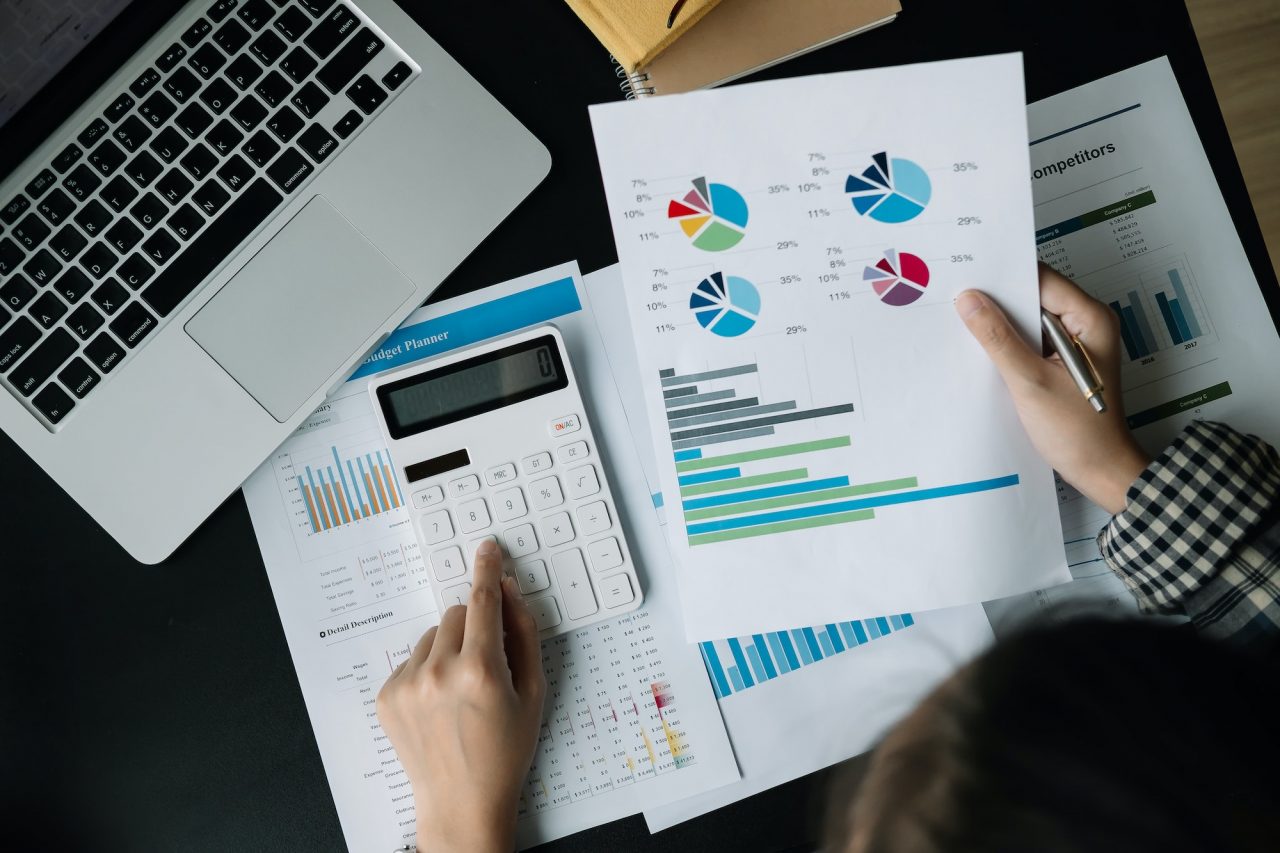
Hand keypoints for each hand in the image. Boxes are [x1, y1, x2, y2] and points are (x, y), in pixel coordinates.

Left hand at [376, 540, 545, 852]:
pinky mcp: (387, 696)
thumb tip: (509, 591)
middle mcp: (439, 673)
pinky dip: (428, 670)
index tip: (487, 549)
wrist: (462, 802)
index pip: (482, 602)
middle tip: (485, 664)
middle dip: (474, 627)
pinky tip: (440, 704)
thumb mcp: (533, 692)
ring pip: (432, 636)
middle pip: (456, 615)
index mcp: (481, 672)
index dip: (487, 571)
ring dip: (449, 649)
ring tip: (461, 692)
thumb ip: (523, 635)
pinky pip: (412, 660)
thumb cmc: (505, 751)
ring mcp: (408, 685)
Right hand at [955, 264, 1149, 513]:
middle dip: (998, 300)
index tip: (967, 276)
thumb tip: (969, 300)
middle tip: (958, 299)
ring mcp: (1075, 343)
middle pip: (1035, 296)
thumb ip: (998, 338)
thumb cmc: (1077, 430)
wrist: (1100, 470)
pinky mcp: (1062, 362)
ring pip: (1030, 319)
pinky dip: (1009, 343)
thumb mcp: (1030, 381)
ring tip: (965, 322)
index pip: (1042, 279)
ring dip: (1001, 323)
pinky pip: (1031, 340)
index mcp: (1090, 319)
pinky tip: (984, 349)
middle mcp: (1086, 324)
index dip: (1004, 277)